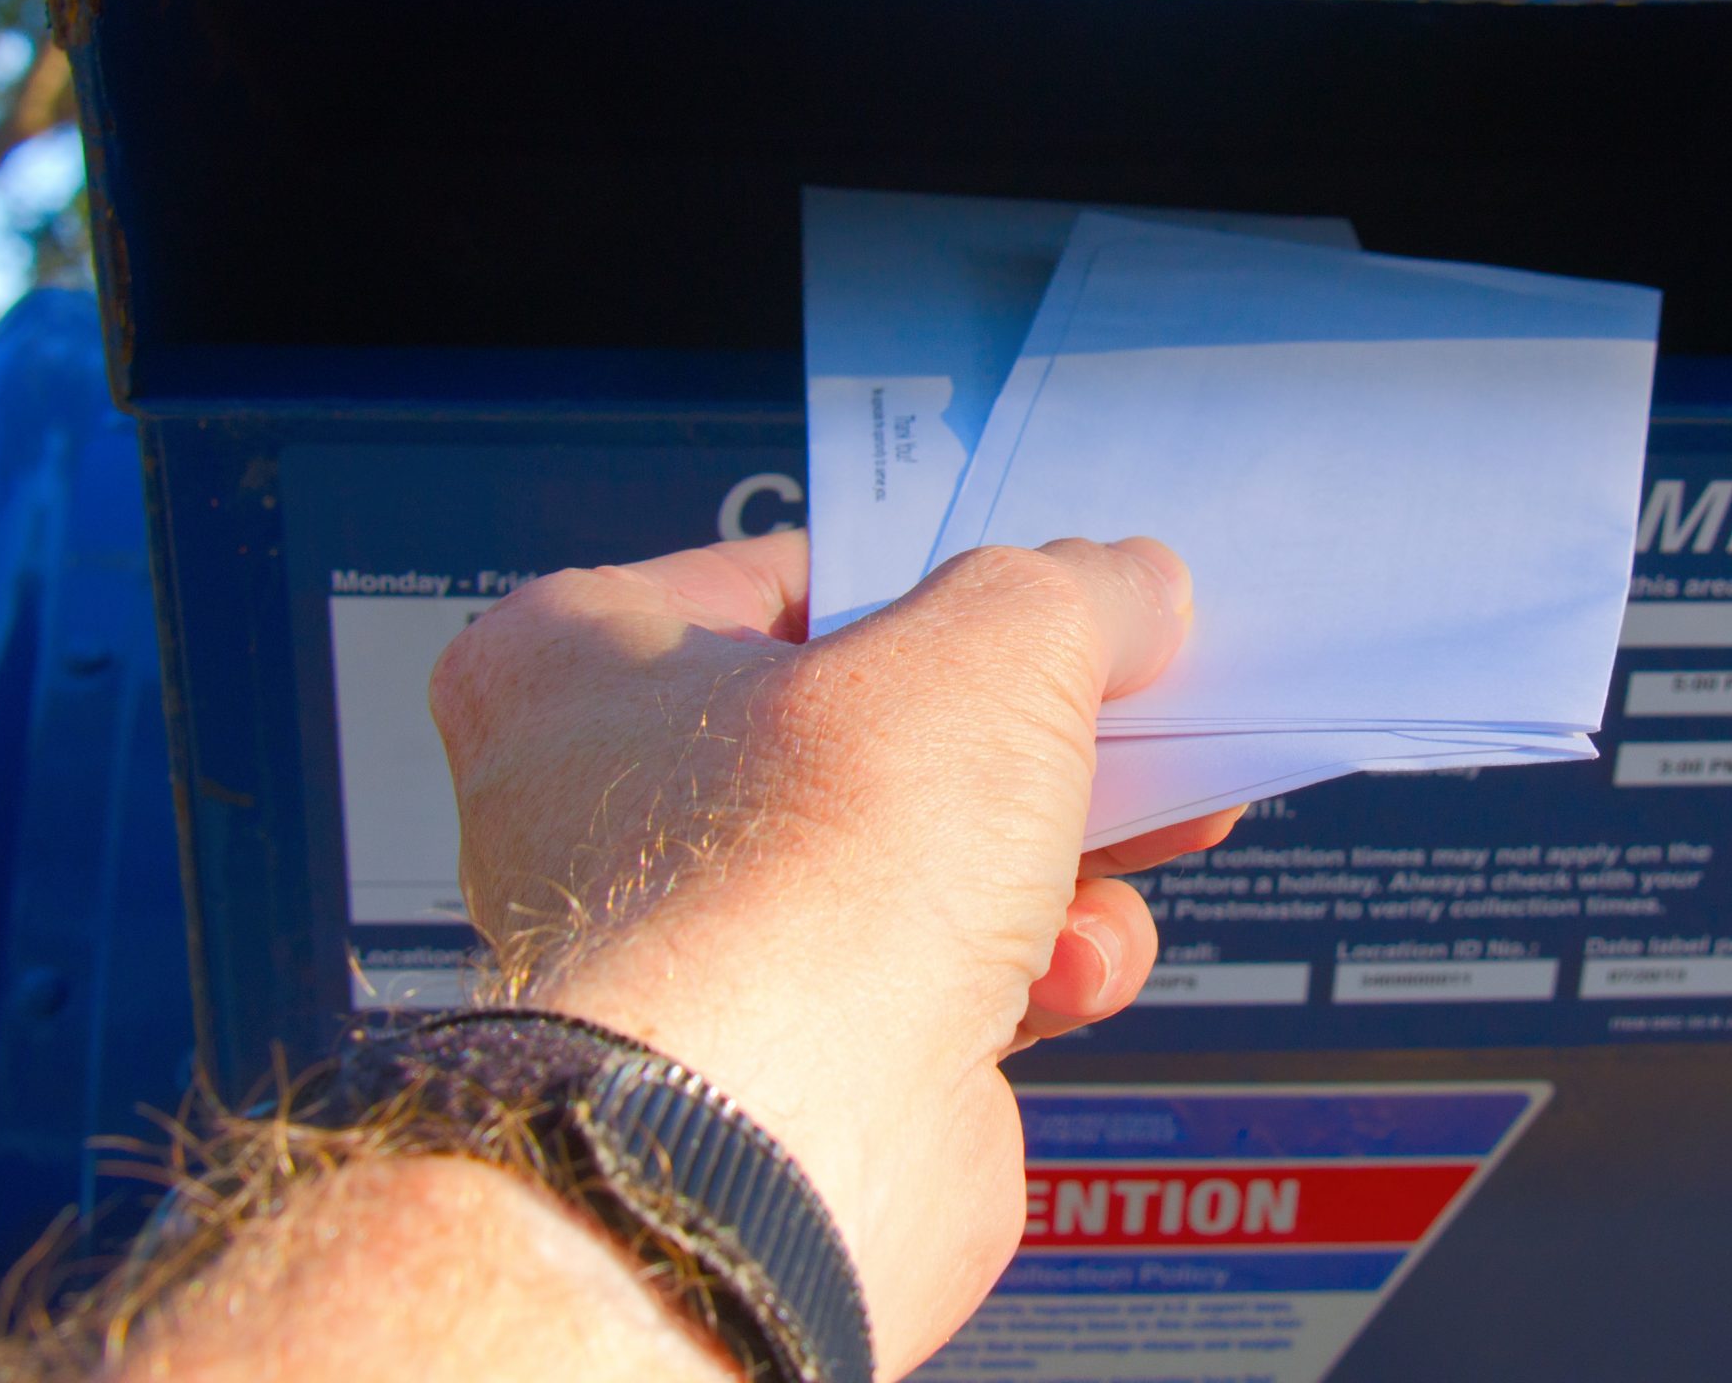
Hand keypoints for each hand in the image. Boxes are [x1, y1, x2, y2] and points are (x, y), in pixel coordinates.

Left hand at [426, 532, 1240, 1378]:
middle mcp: (620, 807)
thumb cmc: (797, 885)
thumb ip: (1072, 593)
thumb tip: (1130, 588)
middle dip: (1039, 730)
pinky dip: (1036, 970)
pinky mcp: (805, 1056)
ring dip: (1063, 852)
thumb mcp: (989, 647)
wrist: (773, 1156)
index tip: (1052, 588)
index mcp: (584, 664)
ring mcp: (714, 945)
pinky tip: (1067, 969)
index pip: (798, 577)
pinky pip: (953, 978)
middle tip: (1137, 703)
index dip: (948, 575)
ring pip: (937, 855)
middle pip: (885, 722)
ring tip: (1147, 831)